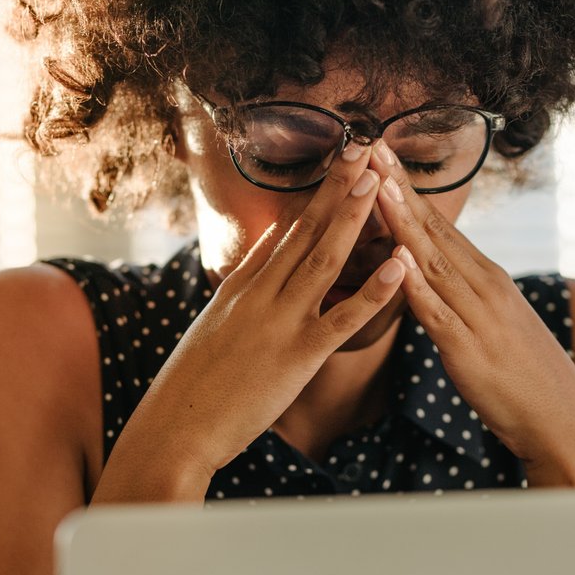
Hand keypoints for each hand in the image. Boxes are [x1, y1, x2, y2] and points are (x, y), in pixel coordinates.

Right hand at [102, 141, 405, 494]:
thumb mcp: (214, 326)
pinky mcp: (298, 356)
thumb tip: (265, 250)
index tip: (339, 161)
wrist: (175, 427)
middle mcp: (260, 294)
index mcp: (241, 287)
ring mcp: (279, 322)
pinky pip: (344, 318)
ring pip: (324, 260)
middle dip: (336, 187)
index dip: (315, 195)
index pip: (285, 231)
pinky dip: (374, 290)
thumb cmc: (193, 387)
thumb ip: (242, 287)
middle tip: (363, 147)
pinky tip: (400, 266)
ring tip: (378, 181)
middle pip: (305, 230)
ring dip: (353, 218)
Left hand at [367, 140, 574, 485]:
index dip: (406, 188)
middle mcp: (484, 287)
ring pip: (433, 261)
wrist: (563, 421)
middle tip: (368, 145)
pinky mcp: (469, 351)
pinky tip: (396, 262)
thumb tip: (431, 274)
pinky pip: (437, 313)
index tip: (380, 153)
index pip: (440, 224)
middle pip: (434, 230)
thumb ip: (462, 296)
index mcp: (487, 278)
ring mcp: (479, 316)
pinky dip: (416, 286)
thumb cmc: (523, 377)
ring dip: (402, 222)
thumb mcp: (493, 323)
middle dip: (398, 188)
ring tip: (376, 186)